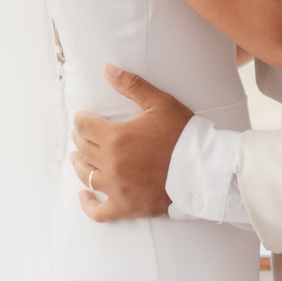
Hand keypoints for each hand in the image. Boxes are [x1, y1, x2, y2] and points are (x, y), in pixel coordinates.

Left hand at [71, 64, 193, 221]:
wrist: (203, 169)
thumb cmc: (183, 134)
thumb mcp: (159, 103)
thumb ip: (131, 85)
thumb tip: (107, 69)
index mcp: (115, 138)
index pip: (84, 126)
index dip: (81, 119)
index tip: (83, 117)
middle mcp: (111, 165)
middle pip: (83, 150)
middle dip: (80, 139)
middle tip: (80, 134)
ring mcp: (117, 188)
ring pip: (86, 176)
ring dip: (79, 164)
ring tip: (78, 158)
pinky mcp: (126, 207)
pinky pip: (98, 212)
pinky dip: (88, 204)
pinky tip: (84, 195)